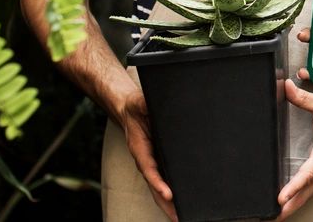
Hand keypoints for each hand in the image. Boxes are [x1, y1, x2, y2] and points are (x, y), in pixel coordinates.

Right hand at [117, 89, 177, 220]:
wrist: (130, 110)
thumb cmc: (136, 106)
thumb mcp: (139, 102)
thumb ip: (143, 104)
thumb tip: (148, 104)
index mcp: (140, 148)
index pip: (149, 169)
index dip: (158, 182)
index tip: (168, 194)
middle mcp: (145, 160)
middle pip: (155, 186)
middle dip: (165, 203)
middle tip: (178, 217)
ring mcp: (152, 163)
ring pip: (159, 188)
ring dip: (169, 204)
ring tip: (182, 217)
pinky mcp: (158, 162)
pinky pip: (164, 180)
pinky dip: (171, 194)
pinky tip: (181, 203)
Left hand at [276, 78, 312, 219]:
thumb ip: (305, 98)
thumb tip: (286, 88)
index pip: (308, 173)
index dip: (294, 186)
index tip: (281, 197)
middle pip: (307, 191)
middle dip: (290, 205)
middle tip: (273, 217)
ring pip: (309, 194)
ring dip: (294, 206)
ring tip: (276, 216)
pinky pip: (312, 191)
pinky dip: (300, 200)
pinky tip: (289, 206)